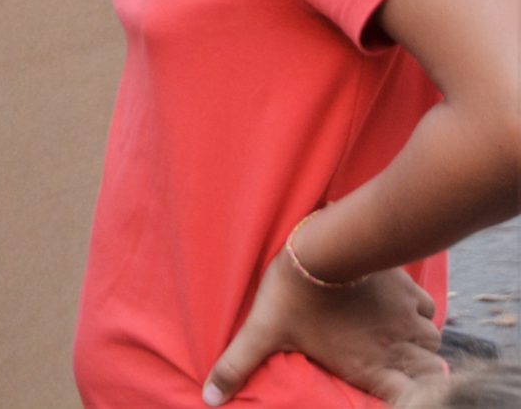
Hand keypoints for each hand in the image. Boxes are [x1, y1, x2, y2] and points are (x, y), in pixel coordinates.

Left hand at [202, 255, 441, 405]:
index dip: (413, 401)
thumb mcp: (261, 332)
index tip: (401, 394)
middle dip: (420, 371)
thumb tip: (209, 397)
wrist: (322, 247)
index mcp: (367, 366)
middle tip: (397, 362)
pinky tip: (400, 305)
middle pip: (430, 371)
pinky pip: (429, 308)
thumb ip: (237, 365)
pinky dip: (420, 311)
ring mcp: (406, 318)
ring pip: (432, 339)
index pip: (410, 399)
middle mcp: (395, 348)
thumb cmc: (290, 296)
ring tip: (396, 334)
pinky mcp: (408, 290)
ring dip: (420, 341)